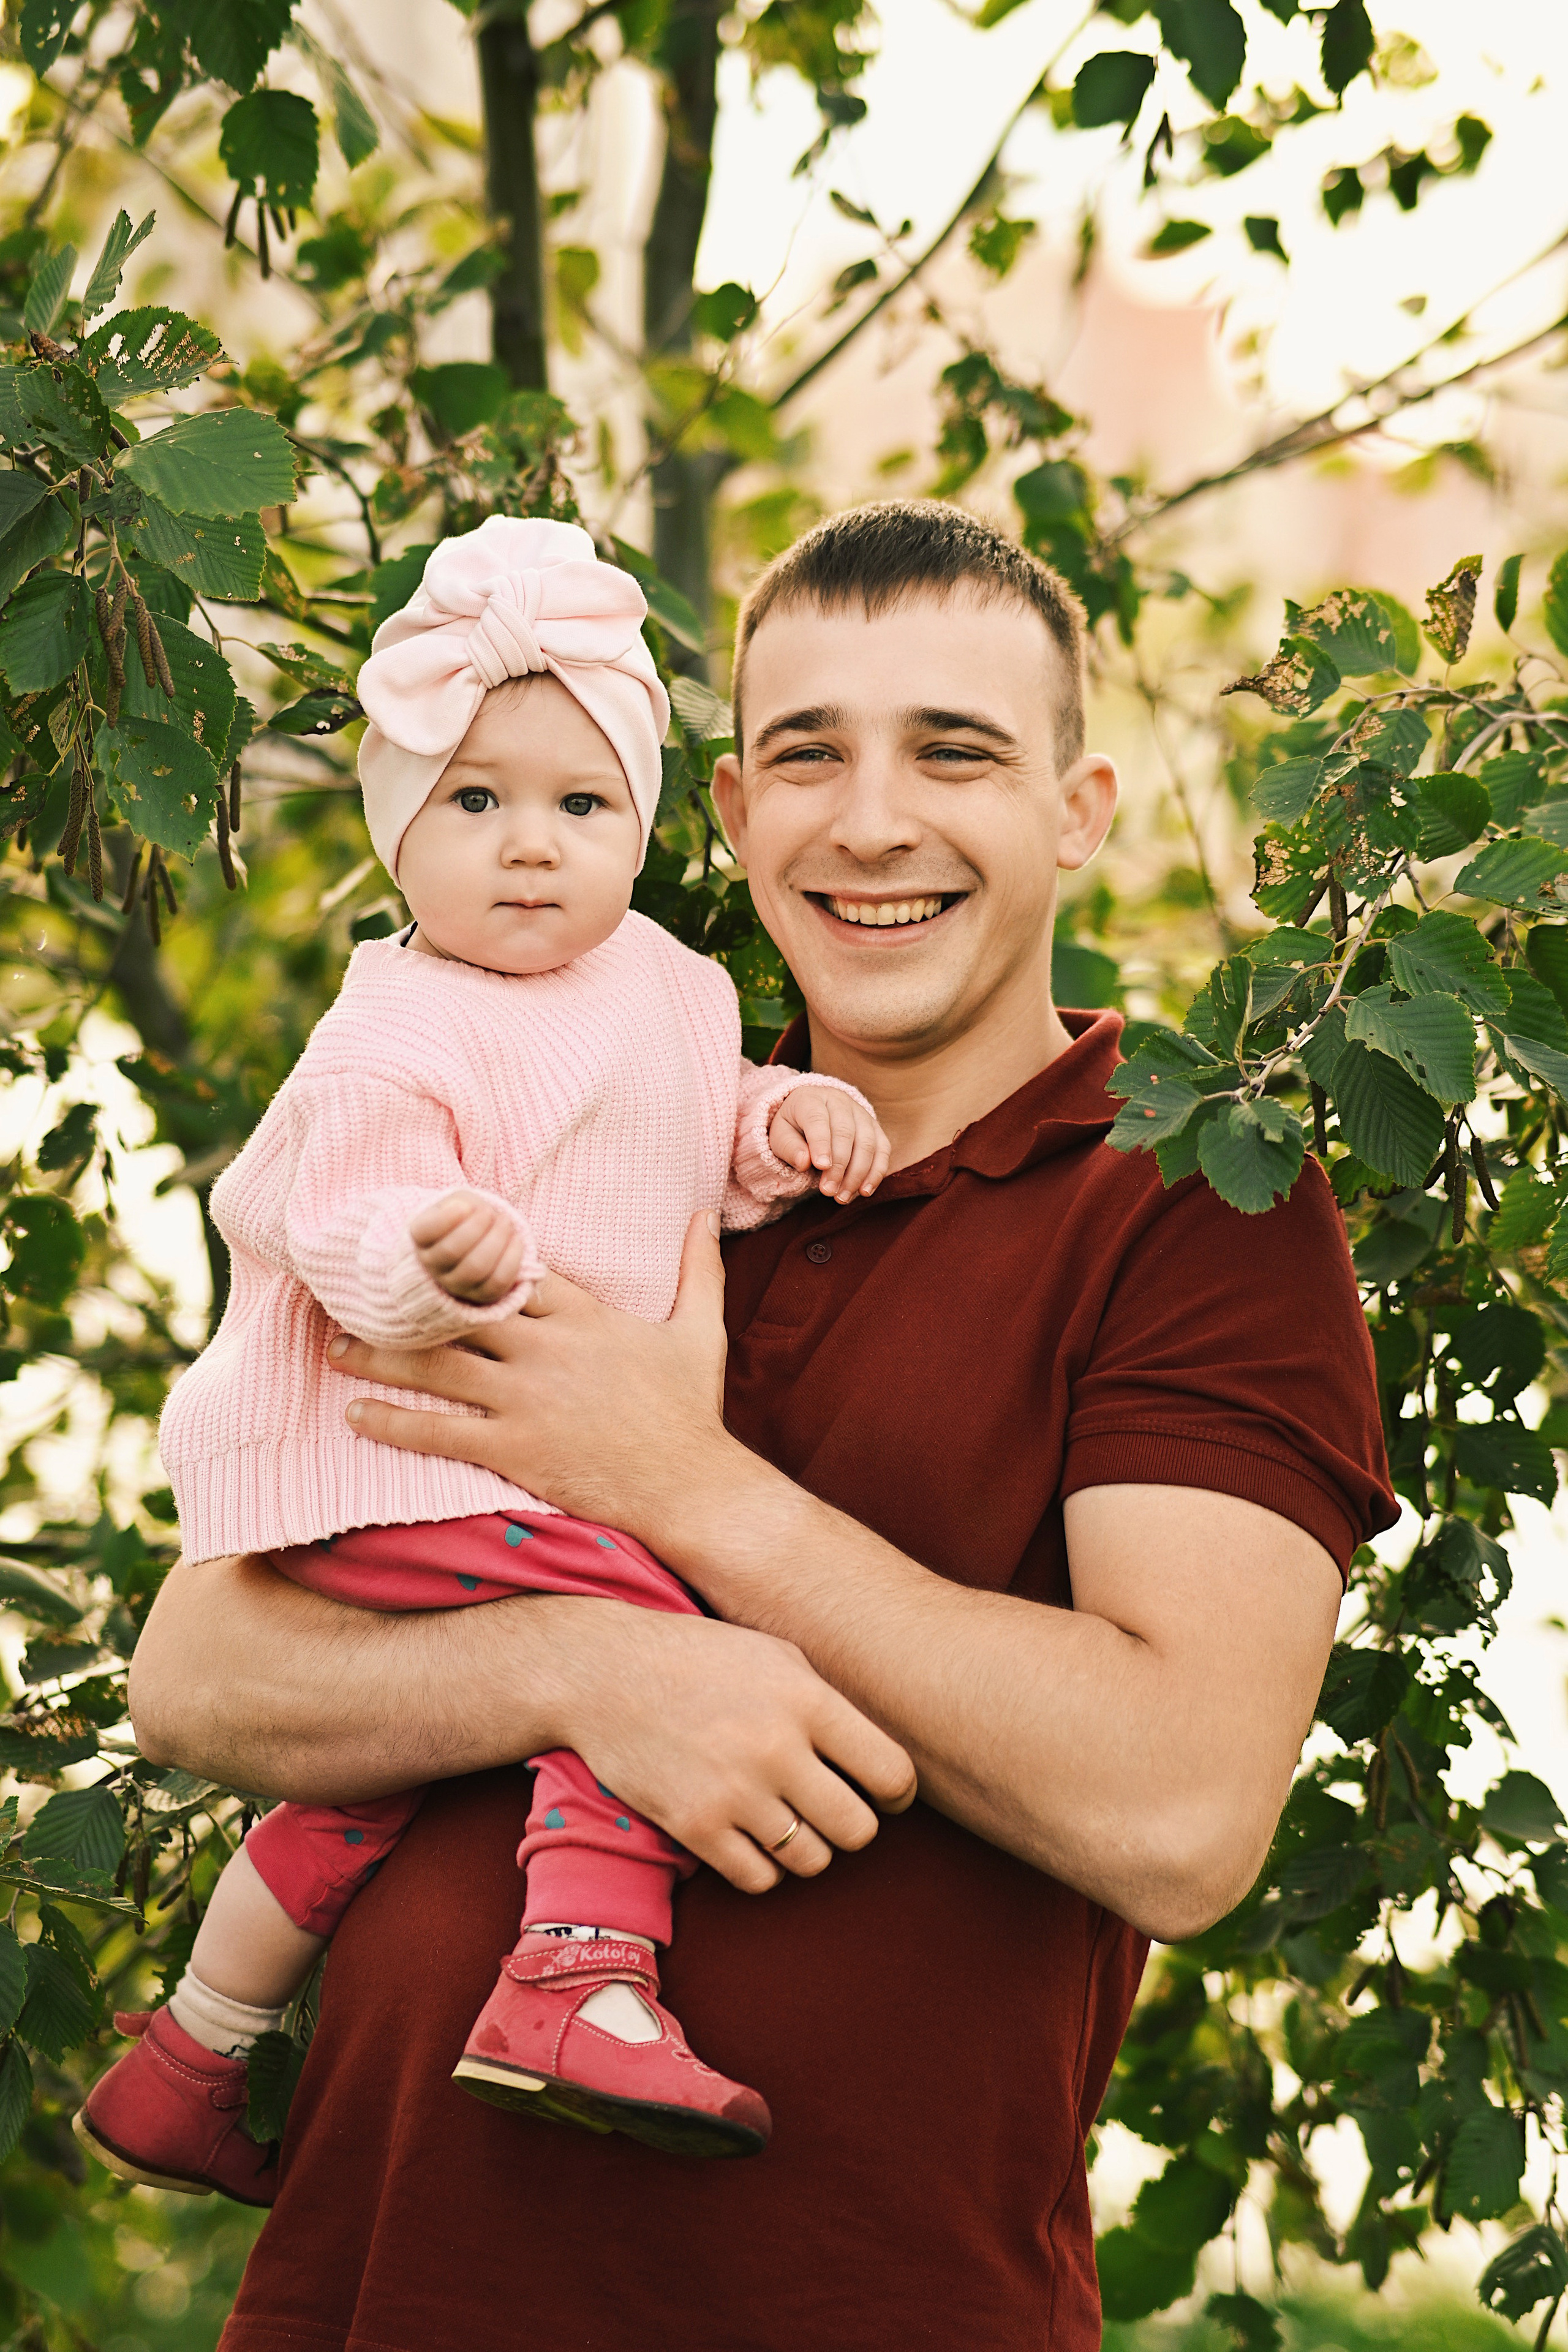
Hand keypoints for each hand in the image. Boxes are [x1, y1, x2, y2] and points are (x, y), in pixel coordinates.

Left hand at [331, 1212, 730, 1534]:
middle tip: (355, 1295)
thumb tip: (708, 1212)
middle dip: (403, 1301)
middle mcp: (547, 1349)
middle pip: (457, 1313)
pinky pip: (439, 1432)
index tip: (421, 1246)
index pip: (510, 1272)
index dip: (463, 1258)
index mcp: (583, 1316)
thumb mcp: (700, 1330)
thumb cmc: (692, 1411)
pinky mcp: (514, 1448)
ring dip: (379, 1357)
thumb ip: (697, 1268)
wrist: (691, 1488)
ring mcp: (527, 1399)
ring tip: (335, 1349)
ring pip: (436, 1367)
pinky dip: (392, 1422)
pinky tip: (356, 1414)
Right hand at [408, 1190, 529, 1303]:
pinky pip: (497, 1282)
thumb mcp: (459, 1202)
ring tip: (505, 1221)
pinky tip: (515, 1239)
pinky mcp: (480, 1295)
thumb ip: (462, 1203)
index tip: (465, 1206)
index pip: (425, 1232)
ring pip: (476, 1268)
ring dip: (496, 1240)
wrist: (474, 1244)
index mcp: (421, 1239)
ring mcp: (455, 1284)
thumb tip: (469, 1210)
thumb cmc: (464, 1218)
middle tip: (490, 1212)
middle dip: (476, 1227)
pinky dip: (511, 1258)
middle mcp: (433, 1266)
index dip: (445, 1219)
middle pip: (451, 1251)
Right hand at [550, 1602, 915, 1892]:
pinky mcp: (696, 1827)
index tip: (884, 1796)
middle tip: (831, 1811)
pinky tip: (748, 1835)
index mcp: (808, 1699)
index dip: (898, 1795)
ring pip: (811, 1861)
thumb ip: (830, 1704)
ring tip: (784, 1819)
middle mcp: (778, 1749)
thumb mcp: (776, 1655)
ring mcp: (735, 1792)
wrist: (604, 1671)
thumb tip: (878, 1759)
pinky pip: (759, 1879)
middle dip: (851, 1826)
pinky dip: (761, 1866)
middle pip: (858, 1831)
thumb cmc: (699, 1657)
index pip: (891, 1775)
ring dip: (806, 1848)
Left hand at [768, 1085, 889, 1204]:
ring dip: (857, 1174)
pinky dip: (876, 1172)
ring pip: (867, 1143)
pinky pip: (883, 1149)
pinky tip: (864, 1191)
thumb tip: (804, 1163)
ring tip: (842, 1197)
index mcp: (811, 1099)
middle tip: (827, 1191)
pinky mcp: (875, 1128)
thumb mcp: (780, 1136)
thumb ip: (789, 1148)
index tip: (821, 1167)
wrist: (811, 1115)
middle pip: (845, 1133)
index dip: (821, 1143)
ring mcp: (861, 1113)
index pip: (817, 1119)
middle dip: (838, 1166)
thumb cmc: (793, 1128)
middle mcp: (840, 1101)